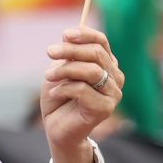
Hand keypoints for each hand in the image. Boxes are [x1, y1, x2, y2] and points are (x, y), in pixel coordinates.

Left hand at [41, 28, 124, 156]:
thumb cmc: (59, 98)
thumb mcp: (60, 71)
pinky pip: (84, 90)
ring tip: (48, 76)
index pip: (101, 42)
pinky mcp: (105, 108)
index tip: (65, 34)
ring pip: (93, 71)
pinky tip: (55, 93)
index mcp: (106, 65)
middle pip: (97, 54)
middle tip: (49, 52)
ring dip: (66, 70)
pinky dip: (65, 88)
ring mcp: (113, 94)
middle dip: (71, 50)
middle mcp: (114, 78)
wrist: (56, 128)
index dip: (85, 35)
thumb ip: (68, 56)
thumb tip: (68, 37)